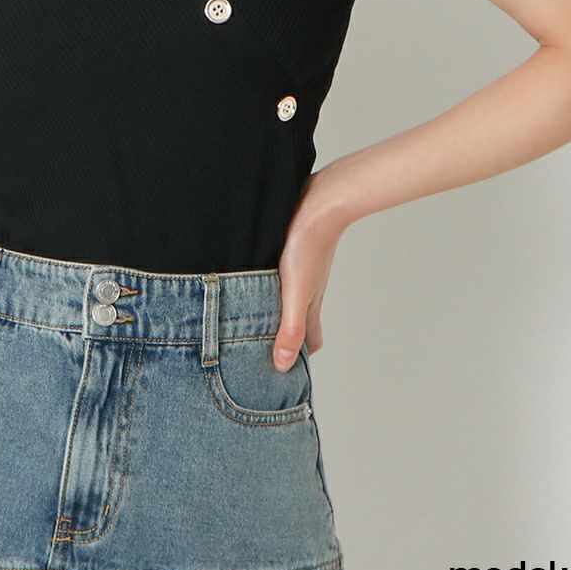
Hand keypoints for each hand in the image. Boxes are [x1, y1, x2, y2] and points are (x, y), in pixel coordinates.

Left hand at [272, 167, 347, 371]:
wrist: (320, 201)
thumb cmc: (307, 246)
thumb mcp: (294, 292)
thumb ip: (289, 328)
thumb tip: (283, 365)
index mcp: (310, 305)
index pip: (310, 341)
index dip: (299, 356)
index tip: (282, 368)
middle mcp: (309, 290)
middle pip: (300, 321)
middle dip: (285, 336)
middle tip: (259, 346)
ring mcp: (303, 271)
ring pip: (291, 298)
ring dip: (275, 309)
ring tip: (250, 317)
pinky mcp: (295, 252)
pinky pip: (285, 276)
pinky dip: (272, 286)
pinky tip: (255, 279)